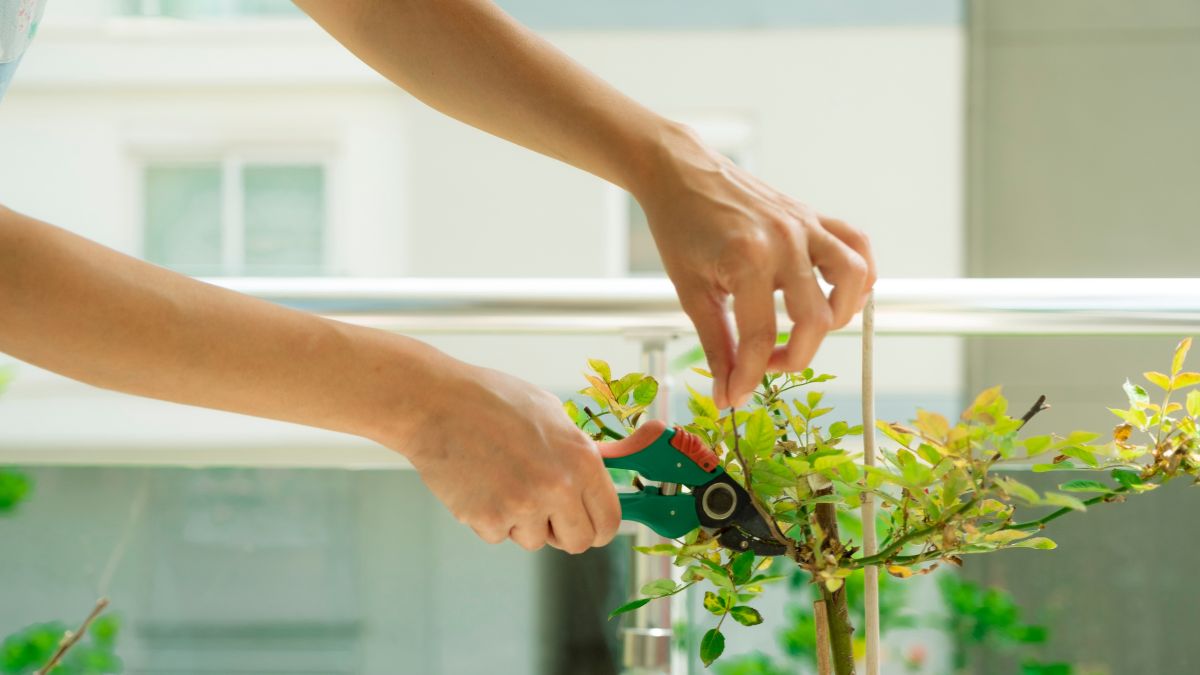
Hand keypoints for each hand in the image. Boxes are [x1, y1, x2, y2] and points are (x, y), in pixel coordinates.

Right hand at [395, 359, 620, 553]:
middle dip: (564, 531)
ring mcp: (522, 506)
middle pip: (578, 542)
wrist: (435, 403)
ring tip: (502, 480)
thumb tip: (618, 465)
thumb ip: (582, 450)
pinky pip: (499, 535)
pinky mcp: (488, 519)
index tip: (590, 524)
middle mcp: (558, 487)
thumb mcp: (551, 413)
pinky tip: (480, 484)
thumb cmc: (492, 401)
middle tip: (546, 511)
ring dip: (523, 521)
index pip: (609, 520)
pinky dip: (491, 518)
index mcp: (581, 459)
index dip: (599, 527)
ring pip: (535, 540)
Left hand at [634, 123, 875, 407]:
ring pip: (852, 280)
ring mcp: (804, 225)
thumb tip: (729, 395)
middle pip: (814, 319)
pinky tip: (837, 294)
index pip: (762, 337)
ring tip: (807, 329)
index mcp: (748, 259)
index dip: (750, 377)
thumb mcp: (691, 292)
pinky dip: (857, 274)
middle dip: (793, 356)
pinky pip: (856, 245)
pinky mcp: (812, 216)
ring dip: (838, 316)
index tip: (736, 397)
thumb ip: (717, 345)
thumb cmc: (679, 228)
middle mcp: (785, 240)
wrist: (679, 172)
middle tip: (765, 364)